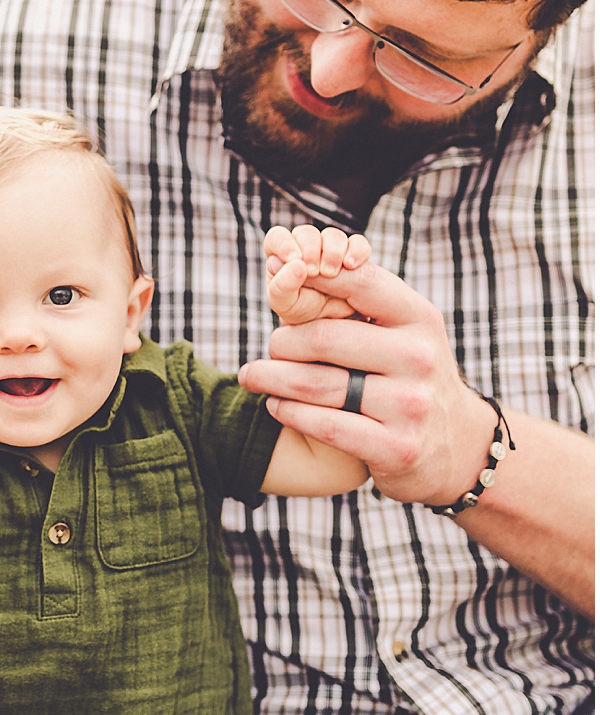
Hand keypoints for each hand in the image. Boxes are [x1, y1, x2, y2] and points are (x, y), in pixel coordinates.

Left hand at [238, 260, 497, 507]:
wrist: (461, 447)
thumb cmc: (410, 376)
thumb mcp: (405, 333)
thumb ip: (360, 302)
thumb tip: (290, 266)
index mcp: (419, 319)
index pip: (357, 283)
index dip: (308, 277)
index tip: (276, 277)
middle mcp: (419, 357)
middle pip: (321, 338)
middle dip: (281, 342)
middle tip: (268, 348)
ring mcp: (410, 404)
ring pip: (314, 384)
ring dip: (271, 379)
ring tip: (253, 376)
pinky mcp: (397, 448)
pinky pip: (323, 424)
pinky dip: (288, 412)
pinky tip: (276, 406)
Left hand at [263, 224, 370, 323]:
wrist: (328, 322)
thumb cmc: (299, 309)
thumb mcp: (285, 303)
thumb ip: (281, 285)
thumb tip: (294, 263)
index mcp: (283, 257)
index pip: (277, 237)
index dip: (284, 243)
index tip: (294, 259)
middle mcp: (305, 248)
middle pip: (306, 233)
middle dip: (310, 250)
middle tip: (313, 272)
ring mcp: (330, 250)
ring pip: (332, 235)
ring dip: (332, 251)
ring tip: (331, 273)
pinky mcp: (353, 255)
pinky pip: (358, 243)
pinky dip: (356, 251)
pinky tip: (351, 265)